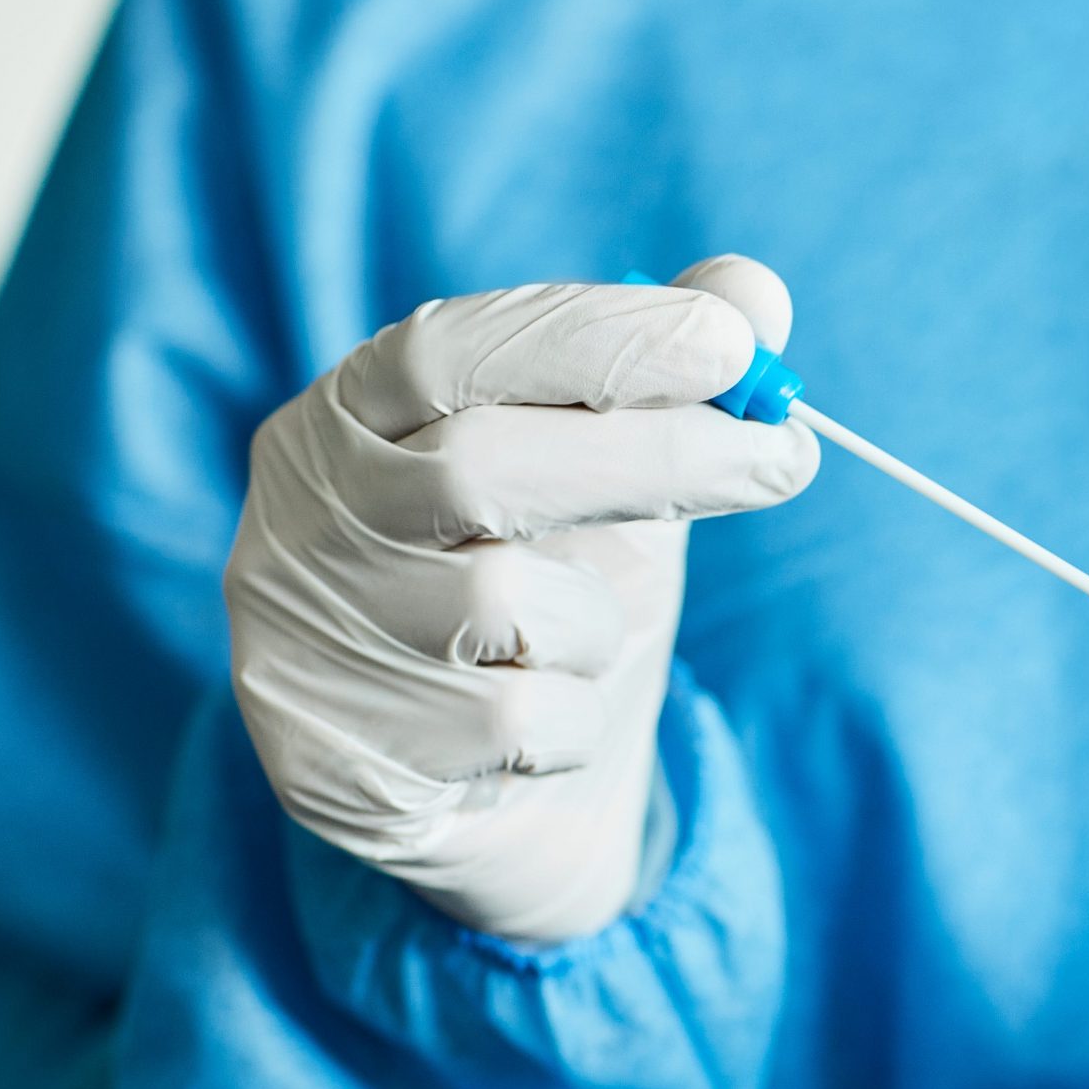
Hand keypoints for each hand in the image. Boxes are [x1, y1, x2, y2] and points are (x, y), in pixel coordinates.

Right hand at [226, 257, 816, 941]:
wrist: (500, 798)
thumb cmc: (552, 601)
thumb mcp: (616, 485)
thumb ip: (669, 384)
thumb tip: (756, 289)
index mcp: (345, 421)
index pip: (448, 348)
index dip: (593, 337)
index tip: (730, 344)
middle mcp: (302, 519)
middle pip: (480, 463)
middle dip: (656, 455)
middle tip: (786, 458)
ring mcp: (304, 643)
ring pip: (510, 604)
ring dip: (602, 619)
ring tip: (590, 639)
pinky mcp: (337, 764)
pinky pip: (520, 722)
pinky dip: (576, 720)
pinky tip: (549, 727)